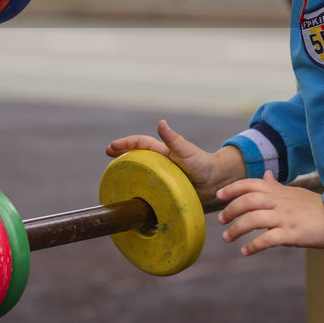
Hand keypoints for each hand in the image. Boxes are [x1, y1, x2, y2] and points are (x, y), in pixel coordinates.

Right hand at [106, 119, 243, 200]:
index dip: (125, 144)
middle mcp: (160, 164)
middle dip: (121, 154)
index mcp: (162, 153)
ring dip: (127, 173)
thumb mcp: (186, 150)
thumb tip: (161, 122)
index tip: (111, 148)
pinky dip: (139, 193)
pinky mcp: (165, 191)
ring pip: (140, 174)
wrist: (215, 182)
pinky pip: (149, 192)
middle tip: (108, 155)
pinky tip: (131, 199)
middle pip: (136, 156)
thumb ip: (173, 139)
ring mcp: (162, 177)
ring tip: (113, 177)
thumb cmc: (202, 163)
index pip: (140, 144)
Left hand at [216, 172, 323, 255]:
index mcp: (279, 191)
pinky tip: (245, 251)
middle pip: (247, 200)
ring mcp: (285, 217)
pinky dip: (253, 245)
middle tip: (221, 220)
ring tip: (227, 238)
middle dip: (230, 209)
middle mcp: (279, 202)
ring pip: (254, 220)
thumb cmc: (315, 206)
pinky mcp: (292, 233)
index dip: (232, 188)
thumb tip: (266, 174)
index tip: (219, 195)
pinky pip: (268, 239)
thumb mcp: (293, 192)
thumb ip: (276, 185)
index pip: (250, 184)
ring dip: (236, 229)